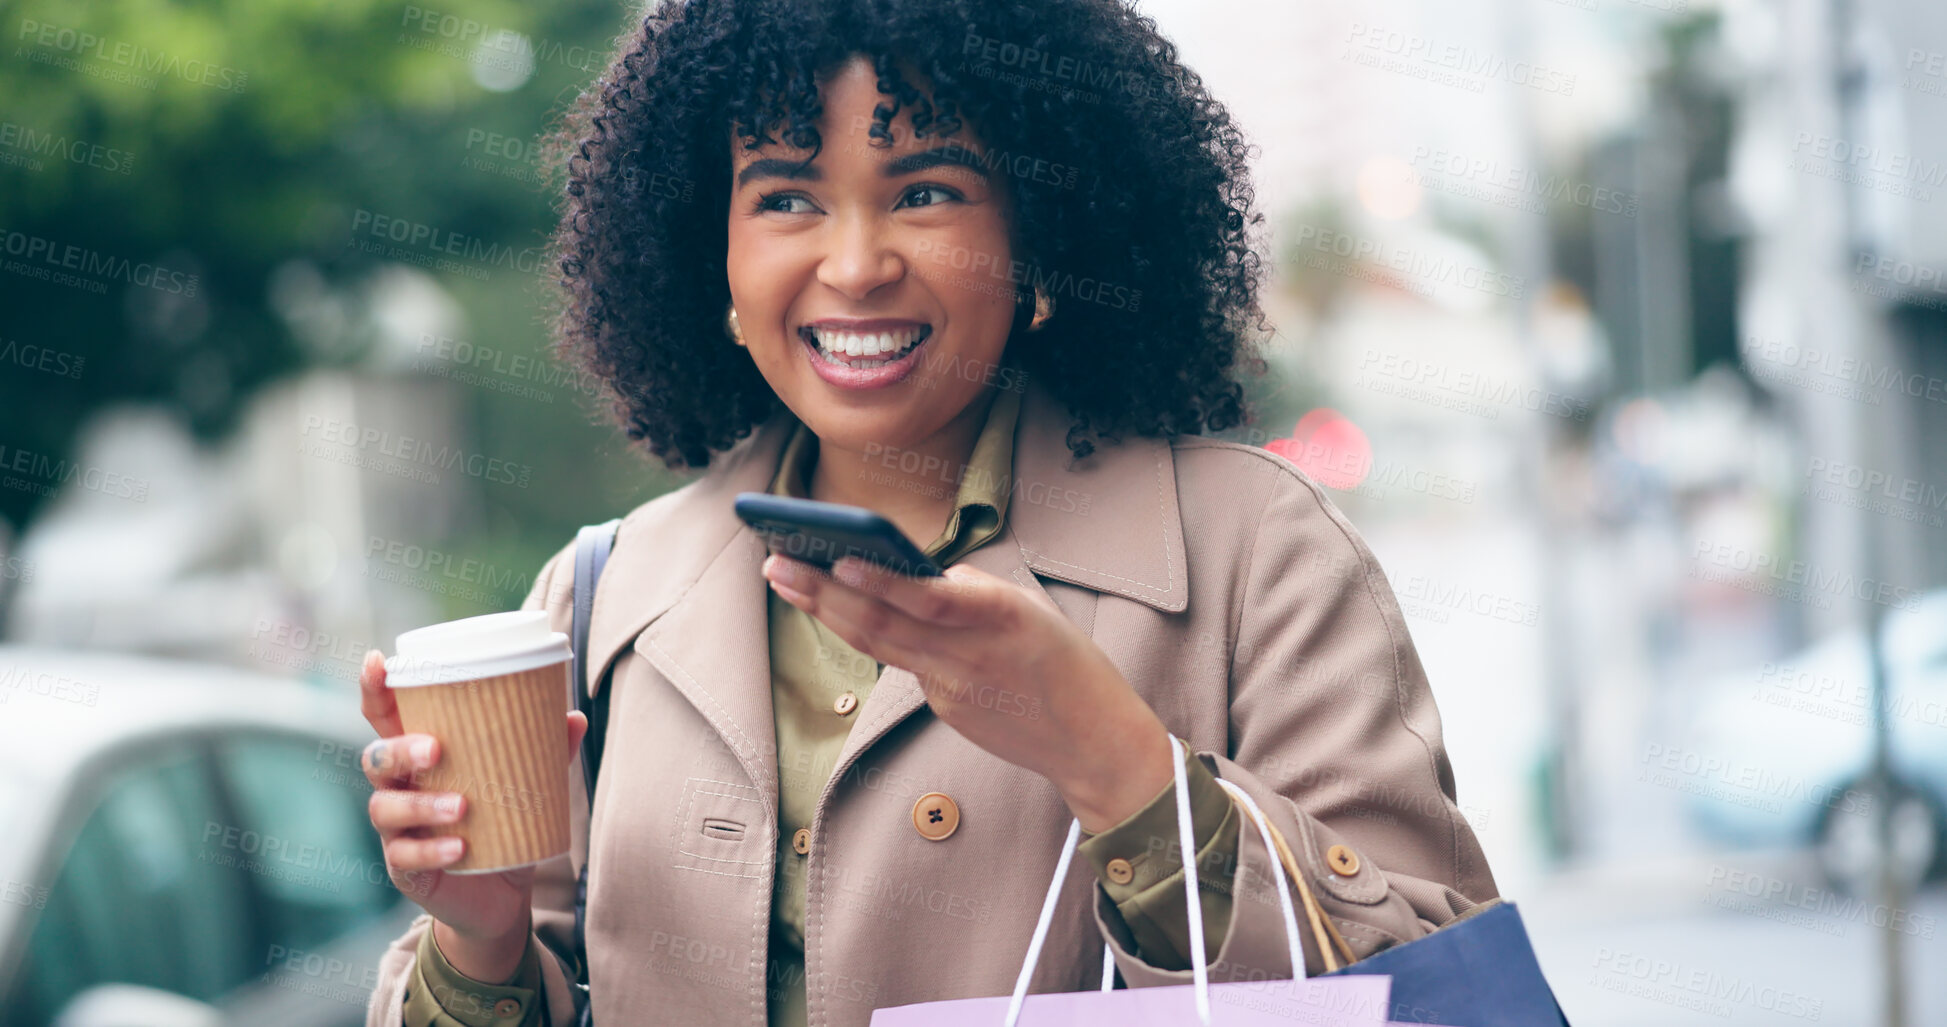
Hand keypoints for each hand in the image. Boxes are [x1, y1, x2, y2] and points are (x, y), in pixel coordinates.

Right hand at [358, 649, 586, 979]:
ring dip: (421, 805)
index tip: (377, 660)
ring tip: (461, 806)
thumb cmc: (503, 824)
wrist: (501, 896)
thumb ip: (546, 751)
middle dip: (399, 750)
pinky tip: (459, 848)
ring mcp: (397, 831)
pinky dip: (431, 850)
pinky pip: (406, 857)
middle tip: (437, 749)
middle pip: (376, 759)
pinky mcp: (406, 870)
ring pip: (385, 808)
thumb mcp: (525, 785)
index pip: (385, 718)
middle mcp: (399, 789)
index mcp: (420, 757)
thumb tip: (574, 716)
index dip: (375, 689)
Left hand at [761, 554, 1173, 831]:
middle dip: (822, 589)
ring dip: (826, 609)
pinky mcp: (946, 709)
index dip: (881, 580)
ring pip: (878, 643)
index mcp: (1001, 616)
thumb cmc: (1068, 663)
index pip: (929, 598)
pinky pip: (905, 665)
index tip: (839, 555)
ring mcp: (952, 687)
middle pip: (882, 621)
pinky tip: (837, 608)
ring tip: (786, 578)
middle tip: (776, 560)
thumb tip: (919, 579)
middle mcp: (969, 653)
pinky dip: (871, 634)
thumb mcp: (1031, 611)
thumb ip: (972, 594)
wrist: (1094, 740)